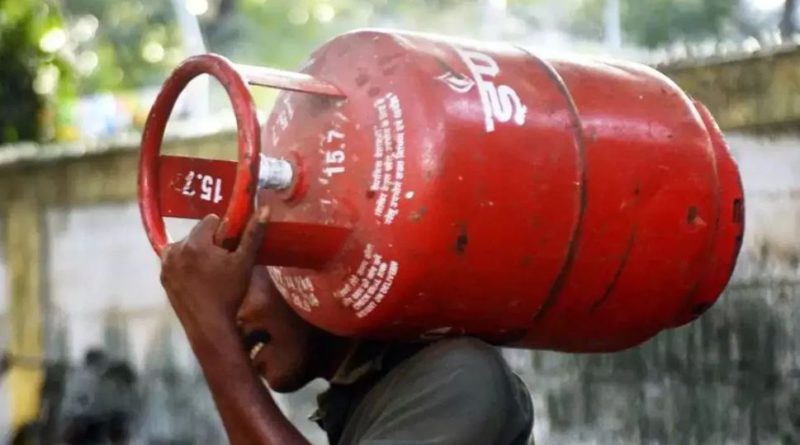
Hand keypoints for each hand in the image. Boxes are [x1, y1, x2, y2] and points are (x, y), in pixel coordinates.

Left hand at [159, 207, 269, 338]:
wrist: (209, 326)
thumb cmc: (229, 293)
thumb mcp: (244, 262)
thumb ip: (253, 234)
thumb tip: (265, 208)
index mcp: (195, 243)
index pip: (210, 220)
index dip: (224, 233)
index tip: (230, 249)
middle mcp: (175, 249)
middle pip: (197, 233)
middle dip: (210, 242)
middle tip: (222, 263)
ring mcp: (166, 264)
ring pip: (186, 246)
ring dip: (197, 252)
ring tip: (210, 272)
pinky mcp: (163, 277)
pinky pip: (176, 260)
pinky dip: (186, 264)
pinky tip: (198, 279)